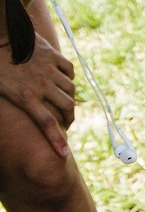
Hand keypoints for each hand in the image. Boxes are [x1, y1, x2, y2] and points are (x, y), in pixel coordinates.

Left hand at [0, 35, 75, 157]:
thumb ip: (10, 103)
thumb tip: (2, 125)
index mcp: (25, 97)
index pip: (47, 124)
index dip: (57, 141)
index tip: (64, 154)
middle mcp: (41, 85)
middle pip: (66, 107)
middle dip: (69, 118)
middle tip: (68, 123)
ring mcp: (49, 70)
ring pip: (70, 89)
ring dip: (69, 97)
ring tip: (64, 101)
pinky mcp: (53, 56)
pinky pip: (69, 70)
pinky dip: (69, 77)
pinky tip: (64, 80)